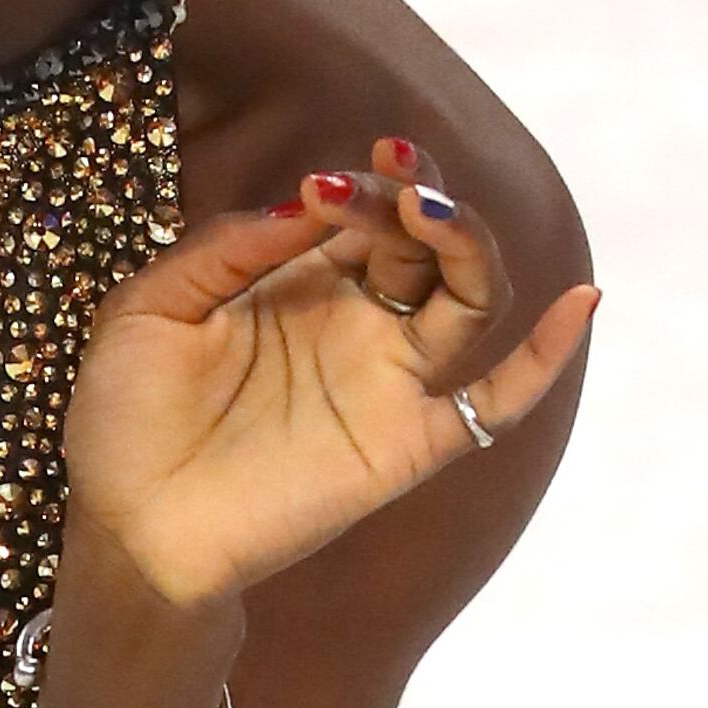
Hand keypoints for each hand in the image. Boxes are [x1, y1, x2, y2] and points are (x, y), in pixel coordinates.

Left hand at [63, 144, 595, 618]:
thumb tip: (310, 200)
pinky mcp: (406, 445)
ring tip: (429, 215)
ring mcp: (387, 382)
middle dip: (416, 197)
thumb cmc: (125, 420)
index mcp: (299, 280)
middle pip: (426, 241)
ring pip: (468, 297)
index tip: (327, 185)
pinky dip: (546, 357)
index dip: (362, 186)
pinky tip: (582, 302)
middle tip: (389, 178)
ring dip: (465, 245)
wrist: (126, 530)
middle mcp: (356, 321)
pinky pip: (493, 404)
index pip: (364, 211)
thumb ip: (229, 249)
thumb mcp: (151, 309)